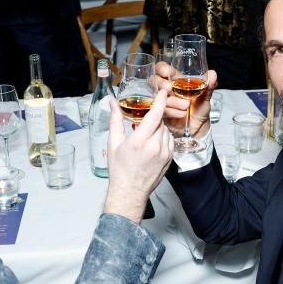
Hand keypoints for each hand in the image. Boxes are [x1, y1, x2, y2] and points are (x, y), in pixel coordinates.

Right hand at [103, 90, 173, 223]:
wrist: (130, 191)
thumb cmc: (119, 169)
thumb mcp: (114, 143)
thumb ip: (115, 120)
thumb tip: (112, 102)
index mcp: (140, 141)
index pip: (155, 115)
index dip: (160, 101)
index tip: (163, 91)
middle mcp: (155, 146)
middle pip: (160, 122)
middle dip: (153, 118)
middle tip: (144, 121)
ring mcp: (164, 153)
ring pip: (166, 131)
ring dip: (158, 128)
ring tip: (146, 135)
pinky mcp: (169, 159)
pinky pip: (170, 141)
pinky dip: (163, 138)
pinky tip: (153, 143)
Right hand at [153, 62, 218, 138]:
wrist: (198, 127)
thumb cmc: (200, 109)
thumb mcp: (205, 97)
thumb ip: (208, 86)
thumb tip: (212, 74)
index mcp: (176, 81)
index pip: (163, 69)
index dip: (161, 68)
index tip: (166, 72)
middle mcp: (167, 90)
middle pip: (155, 81)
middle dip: (161, 84)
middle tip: (169, 88)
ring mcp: (163, 102)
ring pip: (159, 97)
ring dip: (172, 101)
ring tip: (185, 106)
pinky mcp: (161, 114)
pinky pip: (161, 110)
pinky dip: (172, 112)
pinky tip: (181, 114)